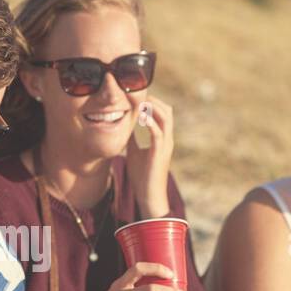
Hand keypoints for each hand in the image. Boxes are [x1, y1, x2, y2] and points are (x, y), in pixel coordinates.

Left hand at [126, 95, 173, 219]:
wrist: (148, 195)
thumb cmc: (142, 175)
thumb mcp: (133, 152)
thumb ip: (131, 138)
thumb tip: (122, 127)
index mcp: (162, 138)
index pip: (162, 113)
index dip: (152, 102)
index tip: (138, 95)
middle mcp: (167, 139)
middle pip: (167, 111)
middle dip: (154, 100)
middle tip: (138, 95)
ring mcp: (165, 145)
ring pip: (166, 118)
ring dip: (153, 108)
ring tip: (140, 102)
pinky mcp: (159, 153)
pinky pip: (158, 134)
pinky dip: (150, 123)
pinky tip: (141, 117)